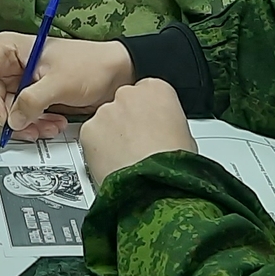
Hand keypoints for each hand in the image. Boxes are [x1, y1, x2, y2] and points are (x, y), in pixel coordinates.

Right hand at [0, 33, 137, 144]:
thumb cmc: (90, 65)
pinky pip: (19, 118)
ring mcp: (16, 83)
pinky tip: (53, 124)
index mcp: (6, 50)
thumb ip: (32, 101)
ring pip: (3, 114)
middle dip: (8, 118)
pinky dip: (34, 126)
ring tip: (50, 126)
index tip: (5, 115)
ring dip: (24, 126)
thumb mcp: (59, 82)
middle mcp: (6, 66)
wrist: (117, 74)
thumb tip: (12, 122)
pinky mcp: (28, 98)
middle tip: (31, 129)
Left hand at [80, 80, 199, 186]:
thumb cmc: (174, 164)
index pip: (147, 90)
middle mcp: (129, 94)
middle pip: (123, 102)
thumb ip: (168, 120)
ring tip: (125, 157)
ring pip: (105, 119)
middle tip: (136, 144)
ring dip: (111, 134)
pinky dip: (97, 147)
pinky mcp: (89, 129)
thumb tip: (164, 129)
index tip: (148, 125)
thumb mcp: (186, 134)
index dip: (147, 111)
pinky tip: (112, 162)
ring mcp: (106, 111)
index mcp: (157, 90)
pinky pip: (91, 135)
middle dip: (126, 120)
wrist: (155, 185)